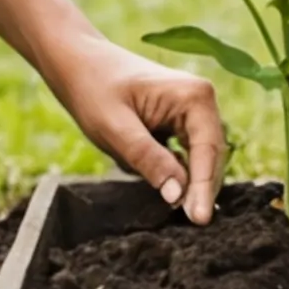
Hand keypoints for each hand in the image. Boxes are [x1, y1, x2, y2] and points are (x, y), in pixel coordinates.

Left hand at [46, 35, 227, 224]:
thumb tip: (178, 195)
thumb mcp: (115, 129)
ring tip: (185, 215)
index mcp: (193, 95)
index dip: (204, 188)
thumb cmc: (93, 89)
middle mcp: (201, 99)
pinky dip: (182, 173)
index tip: (200, 220)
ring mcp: (193, 109)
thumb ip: (148, 159)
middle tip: (194, 226)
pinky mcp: (181, 119)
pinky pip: (189, 153)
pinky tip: (172, 193)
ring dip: (194, 183)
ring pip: (202, 157)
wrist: (77, 63)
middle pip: (211, 156)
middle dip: (202, 189)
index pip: (208, 150)